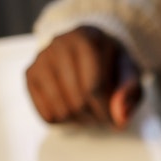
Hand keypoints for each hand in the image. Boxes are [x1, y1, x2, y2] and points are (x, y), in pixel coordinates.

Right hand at [26, 26, 141, 127]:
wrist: (89, 50)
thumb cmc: (113, 65)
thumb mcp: (130, 75)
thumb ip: (130, 94)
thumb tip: (119, 118)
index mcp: (87, 39)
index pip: (95, 89)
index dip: (107, 113)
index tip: (116, 122)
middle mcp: (59, 44)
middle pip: (78, 102)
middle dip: (95, 117)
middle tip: (104, 115)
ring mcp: (41, 59)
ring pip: (62, 111)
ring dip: (81, 121)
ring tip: (91, 111)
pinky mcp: (30, 74)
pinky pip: (47, 114)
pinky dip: (64, 120)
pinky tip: (74, 108)